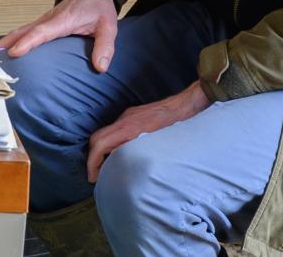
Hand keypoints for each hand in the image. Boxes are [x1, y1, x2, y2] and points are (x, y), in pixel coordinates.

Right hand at [0, 0, 120, 69]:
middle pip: (25, 30)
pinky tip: (9, 47)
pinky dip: (16, 38)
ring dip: (9, 40)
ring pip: (23, 29)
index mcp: (63, 20)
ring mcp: (46, 20)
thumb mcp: (109, 26)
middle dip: (9, 43)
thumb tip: (100, 68)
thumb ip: (105, 47)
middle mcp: (50, 19)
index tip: (14, 52)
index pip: (42, 32)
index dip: (27, 42)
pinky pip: (28, 30)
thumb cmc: (98, 7)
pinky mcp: (45, 22)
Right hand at [86, 80, 210, 181]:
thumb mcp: (160, 144)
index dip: (92, 162)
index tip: (93, 178)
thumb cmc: (179, 125)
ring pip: (105, 134)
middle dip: (93, 158)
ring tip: (108, 169)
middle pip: (97, 138)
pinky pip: (115, 131)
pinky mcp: (134, 116)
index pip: (99, 143)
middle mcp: (125, 120)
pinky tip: (122, 155)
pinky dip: (111, 144)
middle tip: (97, 177)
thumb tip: (122, 164)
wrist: (190, 103)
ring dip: (101, 151)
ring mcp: (129, 116)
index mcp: (129, 127)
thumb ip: (138, 152)